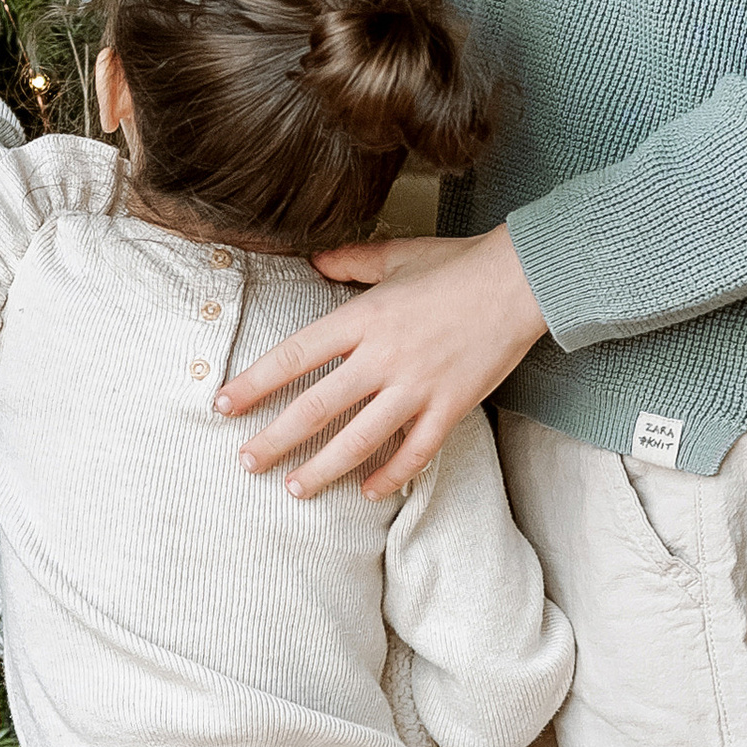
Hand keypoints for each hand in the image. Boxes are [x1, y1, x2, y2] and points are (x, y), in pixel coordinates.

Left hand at [217, 222, 549, 498]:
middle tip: (246, 463)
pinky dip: (391, 475)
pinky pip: (415, 452)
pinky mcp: (451, 406)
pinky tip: (368, 491)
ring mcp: (418, 385)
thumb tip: (314, 260)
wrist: (522, 280)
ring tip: (295, 489)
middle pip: (316, 408)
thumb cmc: (458, 265)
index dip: (255, 384)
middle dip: (275, 440)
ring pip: (360, 439)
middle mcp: (384, 356)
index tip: (223, 405)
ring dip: (323, 468)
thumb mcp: (396, 255)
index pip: (294, 356)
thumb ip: (351, 261)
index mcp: (363, 317)